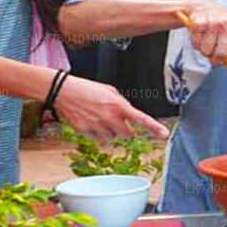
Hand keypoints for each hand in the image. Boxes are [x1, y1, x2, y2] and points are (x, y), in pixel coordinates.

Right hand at [53, 75, 169, 139]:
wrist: (63, 90)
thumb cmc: (86, 88)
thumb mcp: (109, 91)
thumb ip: (121, 103)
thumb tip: (128, 115)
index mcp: (118, 105)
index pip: (141, 119)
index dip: (154, 127)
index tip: (164, 134)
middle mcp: (110, 117)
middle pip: (127, 134)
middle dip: (126, 130)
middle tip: (117, 121)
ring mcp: (98, 126)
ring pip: (112, 138)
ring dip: (110, 131)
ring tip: (99, 118)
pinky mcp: (86, 131)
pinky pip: (97, 138)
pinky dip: (96, 133)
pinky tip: (90, 121)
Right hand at [182, 1, 226, 79]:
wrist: (204, 6)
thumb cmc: (221, 24)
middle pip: (221, 54)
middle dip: (215, 58)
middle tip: (213, 52)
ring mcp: (213, 22)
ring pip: (207, 50)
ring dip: (204, 50)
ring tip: (206, 39)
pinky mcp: (199, 21)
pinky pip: (196, 43)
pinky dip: (196, 42)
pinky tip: (199, 34)